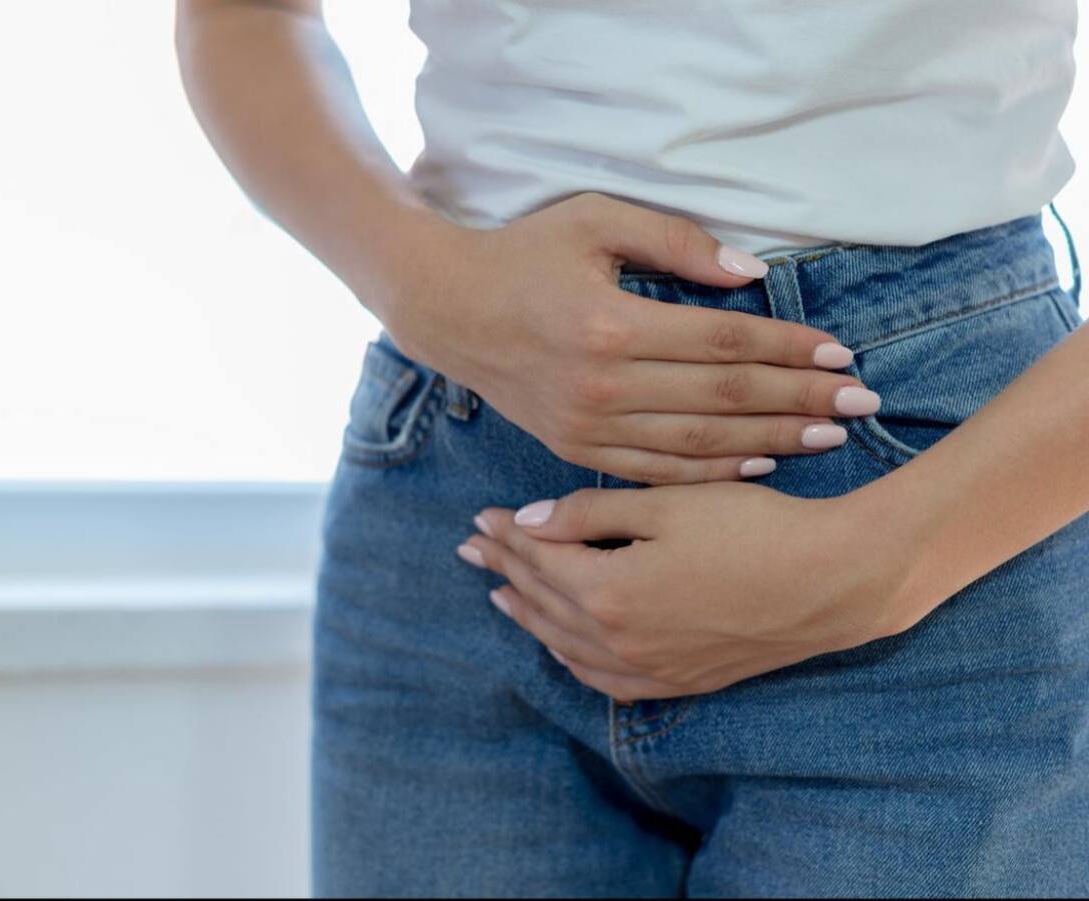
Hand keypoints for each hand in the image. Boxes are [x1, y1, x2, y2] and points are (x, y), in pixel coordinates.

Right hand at [381, 193, 878, 484]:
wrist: (447, 310)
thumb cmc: (523, 255)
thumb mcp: (592, 221)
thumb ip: (674, 242)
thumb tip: (750, 273)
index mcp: (611, 325)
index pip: (725, 341)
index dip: (790, 347)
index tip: (842, 354)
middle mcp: (603, 385)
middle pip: (724, 397)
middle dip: (800, 400)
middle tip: (862, 403)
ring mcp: (588, 426)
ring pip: (699, 443)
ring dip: (771, 441)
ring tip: (829, 437)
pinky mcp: (575, 448)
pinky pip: (656, 471)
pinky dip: (711, 473)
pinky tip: (758, 466)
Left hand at [456, 483, 925, 700]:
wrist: (832, 581)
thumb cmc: (754, 528)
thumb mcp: (667, 503)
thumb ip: (590, 514)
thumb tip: (529, 520)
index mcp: (608, 592)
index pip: (538, 561)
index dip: (507, 535)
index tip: (481, 516)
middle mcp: (619, 641)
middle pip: (543, 602)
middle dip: (504, 571)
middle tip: (472, 549)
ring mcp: (650, 669)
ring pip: (565, 645)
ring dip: (529, 616)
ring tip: (501, 594)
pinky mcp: (679, 681)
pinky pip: (604, 680)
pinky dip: (571, 657)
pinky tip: (563, 644)